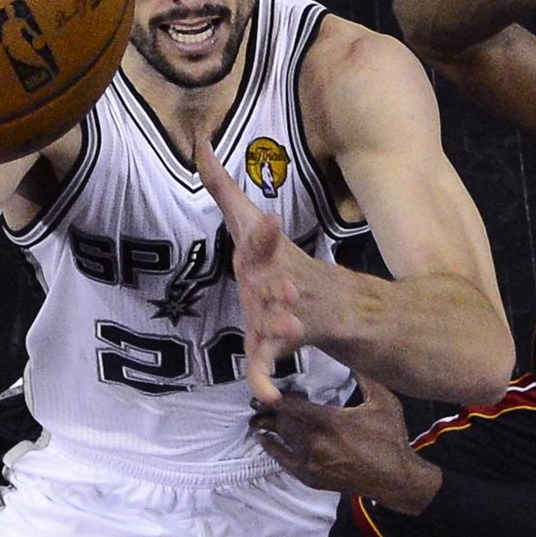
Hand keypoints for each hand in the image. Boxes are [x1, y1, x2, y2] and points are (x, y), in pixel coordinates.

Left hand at [195, 139, 314, 404]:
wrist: (337, 308)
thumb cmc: (278, 262)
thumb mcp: (249, 226)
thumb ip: (223, 186)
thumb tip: (198, 141)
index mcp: (266, 255)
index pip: (264, 240)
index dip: (264, 232)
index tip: (267, 219)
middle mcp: (276, 283)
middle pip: (276, 285)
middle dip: (279, 286)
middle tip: (282, 288)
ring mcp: (279, 317)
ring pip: (279, 325)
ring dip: (282, 328)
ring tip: (290, 332)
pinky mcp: (275, 345)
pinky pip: (267, 363)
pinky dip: (265, 379)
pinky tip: (264, 395)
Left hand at [250, 372, 442, 514]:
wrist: (396, 479)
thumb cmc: (390, 437)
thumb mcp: (383, 400)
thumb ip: (364, 375)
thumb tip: (348, 351)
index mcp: (329, 421)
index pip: (290, 406)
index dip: (275, 396)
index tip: (269, 388)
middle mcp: (314, 442)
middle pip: (281, 422)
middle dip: (268, 411)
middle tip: (258, 401)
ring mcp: (311, 463)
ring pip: (280, 440)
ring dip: (267, 427)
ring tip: (257, 417)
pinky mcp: (311, 478)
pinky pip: (283, 461)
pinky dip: (272, 449)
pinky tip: (264, 439)